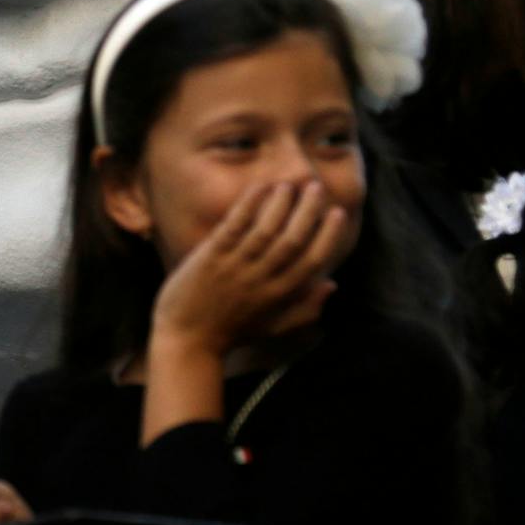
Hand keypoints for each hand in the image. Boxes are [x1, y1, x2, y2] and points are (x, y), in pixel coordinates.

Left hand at [151, 180, 345, 357]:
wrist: (187, 340)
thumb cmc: (232, 332)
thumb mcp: (274, 327)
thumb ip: (306, 309)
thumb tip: (332, 284)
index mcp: (280, 296)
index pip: (313, 261)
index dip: (329, 235)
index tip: (337, 212)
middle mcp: (261, 279)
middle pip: (293, 239)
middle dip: (308, 211)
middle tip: (315, 187)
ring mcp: (236, 267)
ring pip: (266, 229)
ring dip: (281, 203)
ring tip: (290, 184)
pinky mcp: (211, 256)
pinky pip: (235, 225)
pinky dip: (249, 204)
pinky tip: (261, 187)